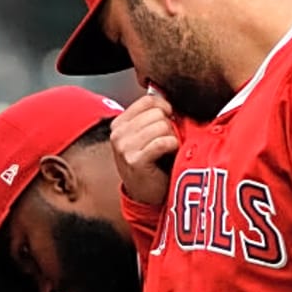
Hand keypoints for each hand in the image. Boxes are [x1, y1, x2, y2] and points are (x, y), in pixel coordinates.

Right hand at [109, 91, 178, 206]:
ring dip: (172, 138)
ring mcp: (124, 148)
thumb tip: (170, 97)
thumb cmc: (152, 162)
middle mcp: (118, 134)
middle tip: (167, 141)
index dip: (165, 108)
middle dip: (169, 125)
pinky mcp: (135, 161)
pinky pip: (163, 142)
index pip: (148, 100)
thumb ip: (153, 116)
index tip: (169, 121)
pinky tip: (169, 155)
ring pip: (162, 126)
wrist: (147, 194)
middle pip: (157, 113)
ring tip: (167, 150)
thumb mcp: (146, 136)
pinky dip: (173, 147)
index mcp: (119, 124)